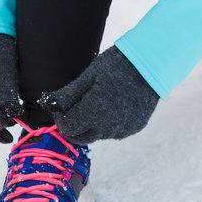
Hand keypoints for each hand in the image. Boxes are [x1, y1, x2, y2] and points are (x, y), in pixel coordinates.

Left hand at [39, 46, 159, 144]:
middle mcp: (108, 127)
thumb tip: (48, 104)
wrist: (152, 64)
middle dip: (73, 125)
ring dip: (90, 125)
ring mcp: (123, 130)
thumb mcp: (88, 76)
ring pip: (97, 135)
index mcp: (94, 113)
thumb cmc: (116, 65)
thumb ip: (67, 95)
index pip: (67, 128)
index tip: (62, 106)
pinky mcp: (134, 128)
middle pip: (81, 137)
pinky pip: (113, 132)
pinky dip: (107, 124)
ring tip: (95, 102)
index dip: (61, 118)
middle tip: (74, 107)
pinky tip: (111, 106)